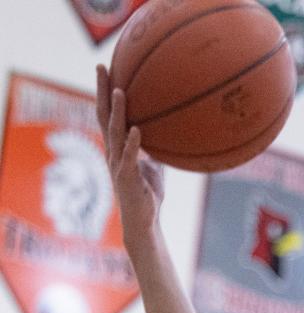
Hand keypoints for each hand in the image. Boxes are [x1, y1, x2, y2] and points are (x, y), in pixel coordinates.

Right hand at [95, 65, 164, 242]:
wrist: (144, 222)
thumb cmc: (148, 195)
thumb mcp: (154, 167)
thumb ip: (155, 150)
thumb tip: (169, 135)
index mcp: (116, 147)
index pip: (107, 114)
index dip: (104, 92)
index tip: (106, 69)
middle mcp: (112, 151)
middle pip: (103, 115)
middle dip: (101, 91)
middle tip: (102, 67)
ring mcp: (118, 164)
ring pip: (114, 132)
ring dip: (117, 112)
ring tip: (119, 91)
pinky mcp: (128, 178)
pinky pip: (130, 157)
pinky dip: (133, 143)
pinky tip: (137, 129)